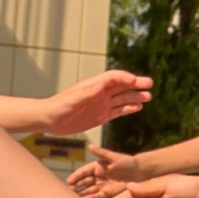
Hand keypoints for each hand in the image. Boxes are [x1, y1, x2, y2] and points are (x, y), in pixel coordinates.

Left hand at [38, 69, 152, 137]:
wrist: (49, 119)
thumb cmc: (58, 107)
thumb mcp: (71, 100)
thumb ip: (86, 94)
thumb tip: (100, 86)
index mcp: (93, 85)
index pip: (113, 78)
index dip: (124, 78)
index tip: (135, 81)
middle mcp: (99, 93)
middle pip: (121, 86)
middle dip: (135, 84)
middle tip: (149, 84)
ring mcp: (101, 104)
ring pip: (122, 98)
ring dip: (134, 97)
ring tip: (148, 97)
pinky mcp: (100, 116)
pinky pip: (118, 111)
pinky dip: (128, 109)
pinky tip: (138, 108)